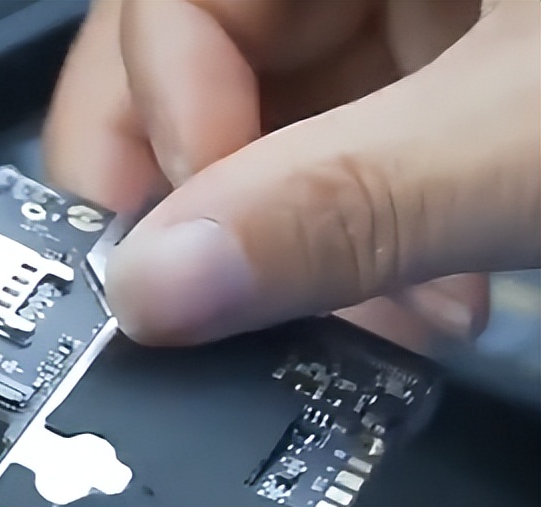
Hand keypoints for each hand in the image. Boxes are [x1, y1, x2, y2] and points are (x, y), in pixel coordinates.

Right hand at [45, 0, 538, 349]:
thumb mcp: (527, 137)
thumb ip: (348, 206)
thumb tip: (163, 287)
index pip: (161, 6)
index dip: (153, 137)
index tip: (189, 265)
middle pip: (201, 77)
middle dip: (232, 220)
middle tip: (244, 319)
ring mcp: (396, 8)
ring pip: (269, 131)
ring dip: (305, 249)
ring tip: (378, 326)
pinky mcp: (439, 69)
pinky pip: (344, 149)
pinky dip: (362, 235)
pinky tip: (416, 295)